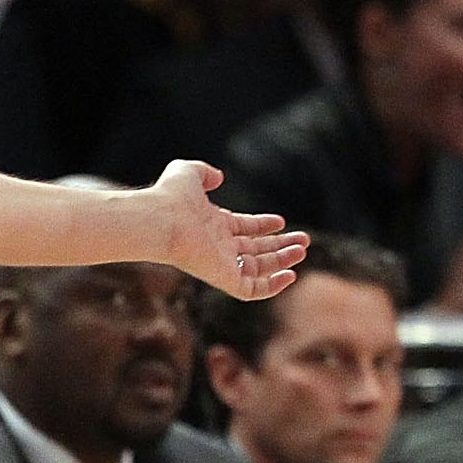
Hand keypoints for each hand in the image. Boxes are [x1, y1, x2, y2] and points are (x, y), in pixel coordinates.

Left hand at [147, 160, 308, 299]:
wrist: (158, 220)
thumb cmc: (170, 196)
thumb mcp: (188, 173)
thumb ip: (204, 173)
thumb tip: (218, 177)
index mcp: (213, 225)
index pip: (244, 229)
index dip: (263, 226)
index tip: (281, 222)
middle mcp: (219, 247)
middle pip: (255, 250)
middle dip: (280, 246)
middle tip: (304, 241)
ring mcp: (221, 264)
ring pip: (258, 269)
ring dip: (282, 262)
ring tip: (302, 251)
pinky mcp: (223, 279)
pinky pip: (252, 290)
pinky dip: (272, 286)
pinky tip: (291, 274)